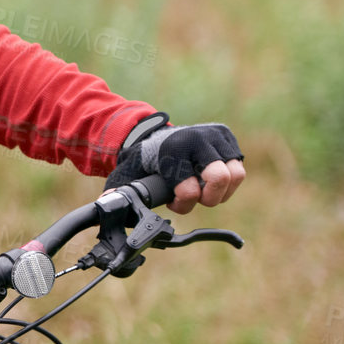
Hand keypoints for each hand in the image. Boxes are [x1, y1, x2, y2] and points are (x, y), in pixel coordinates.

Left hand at [105, 120, 245, 214]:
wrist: (155, 137)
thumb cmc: (143, 161)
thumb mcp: (127, 174)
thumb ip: (118, 191)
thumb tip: (104, 207)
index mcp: (172, 149)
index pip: (190, 189)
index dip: (183, 204)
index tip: (174, 201)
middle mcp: (197, 139)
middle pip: (220, 179)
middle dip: (209, 198)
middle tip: (196, 197)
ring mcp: (215, 136)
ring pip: (235, 175)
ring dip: (221, 191)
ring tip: (203, 189)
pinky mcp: (226, 137)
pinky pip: (239, 168)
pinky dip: (228, 180)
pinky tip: (209, 179)